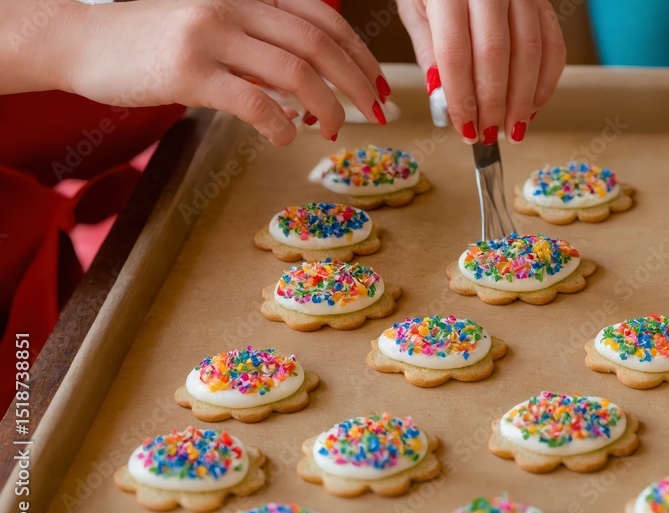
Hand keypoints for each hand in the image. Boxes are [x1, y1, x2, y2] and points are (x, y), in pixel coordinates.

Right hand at [62, 0, 390, 144]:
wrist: (84, 41)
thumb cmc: (154, 42)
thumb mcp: (215, 27)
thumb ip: (260, 44)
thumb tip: (311, 84)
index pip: (322, 20)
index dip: (358, 53)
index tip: (378, 85)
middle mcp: (235, 6)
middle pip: (318, 44)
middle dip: (356, 82)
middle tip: (375, 113)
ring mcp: (211, 36)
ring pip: (294, 72)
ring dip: (326, 106)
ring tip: (332, 129)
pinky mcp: (189, 71)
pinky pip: (253, 101)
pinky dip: (280, 124)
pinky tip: (286, 137)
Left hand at [398, 0, 565, 144]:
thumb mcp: (415, 7)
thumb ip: (429, 51)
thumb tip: (443, 101)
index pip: (456, 53)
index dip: (462, 97)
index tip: (464, 128)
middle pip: (496, 55)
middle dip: (493, 104)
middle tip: (488, 133)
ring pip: (529, 52)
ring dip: (523, 99)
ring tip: (513, 128)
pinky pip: (552, 43)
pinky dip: (545, 80)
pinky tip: (533, 104)